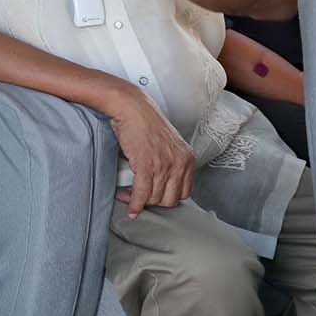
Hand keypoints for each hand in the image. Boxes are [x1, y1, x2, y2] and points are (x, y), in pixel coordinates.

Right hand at [105, 84, 193, 218]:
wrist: (132, 108)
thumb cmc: (145, 122)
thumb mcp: (169, 144)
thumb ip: (171, 163)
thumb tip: (160, 184)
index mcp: (188, 158)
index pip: (184, 193)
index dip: (167, 198)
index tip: (154, 197)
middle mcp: (180, 163)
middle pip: (170, 199)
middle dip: (153, 203)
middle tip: (139, 198)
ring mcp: (164, 165)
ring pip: (155, 198)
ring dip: (139, 202)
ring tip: (127, 196)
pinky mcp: (146, 165)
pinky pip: (141, 193)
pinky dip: (134, 204)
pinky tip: (130, 207)